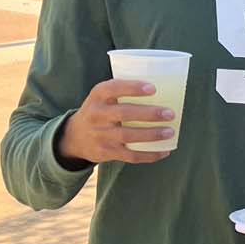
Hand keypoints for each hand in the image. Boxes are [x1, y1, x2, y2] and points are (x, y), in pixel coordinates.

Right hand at [55, 79, 176, 165]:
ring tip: (170, 132)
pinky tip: (164, 151)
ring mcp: (100, 135)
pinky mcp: (106, 152)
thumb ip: (122, 93)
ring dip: (152, 135)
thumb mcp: (102, 98)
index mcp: (98, 96)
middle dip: (149, 114)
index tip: (153, 88)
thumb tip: (163, 91)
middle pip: (124, 113)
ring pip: (128, 136)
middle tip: (170, 113)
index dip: (132, 88)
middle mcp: (97, 114)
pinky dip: (149, 155)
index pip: (113, 88)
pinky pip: (130, 155)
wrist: (74, 137)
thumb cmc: (99, 112)